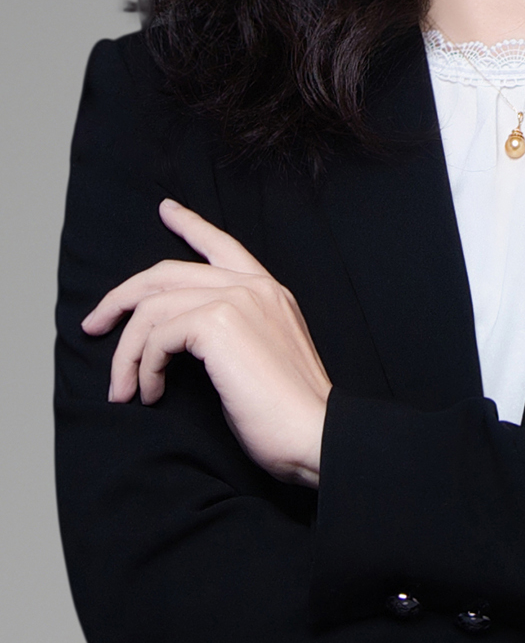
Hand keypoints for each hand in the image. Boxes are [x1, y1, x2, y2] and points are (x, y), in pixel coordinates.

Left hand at [81, 199, 331, 487]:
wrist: (313, 431)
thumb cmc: (287, 410)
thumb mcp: (263, 354)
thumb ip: (236, 330)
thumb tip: (185, 338)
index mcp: (269, 290)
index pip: (223, 244)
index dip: (190, 225)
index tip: (166, 210)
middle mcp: (252, 285)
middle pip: (166, 272)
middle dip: (120, 297)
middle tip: (94, 325)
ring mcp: (236, 299)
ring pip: (152, 308)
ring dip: (126, 352)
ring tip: (123, 389)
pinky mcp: (217, 323)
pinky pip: (157, 336)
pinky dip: (144, 367)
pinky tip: (151, 393)